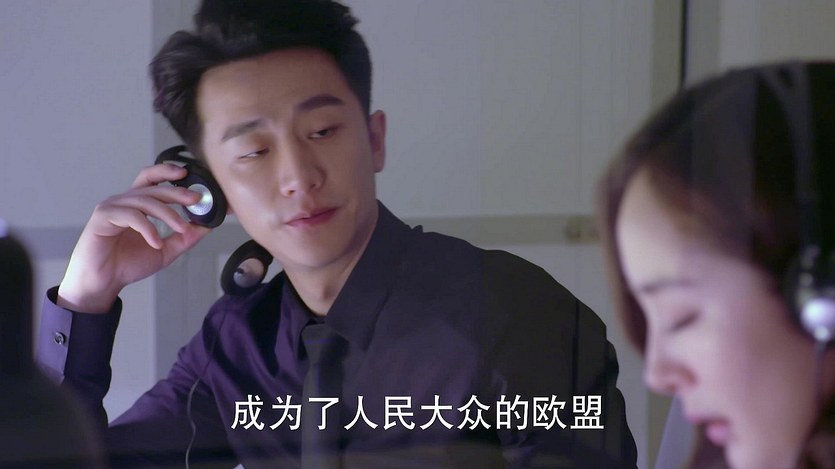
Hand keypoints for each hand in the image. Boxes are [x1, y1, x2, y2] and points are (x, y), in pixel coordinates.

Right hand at [57, 164, 211, 312]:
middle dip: (177, 192)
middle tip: (195, 200)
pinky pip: (131, 216)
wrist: (103, 283)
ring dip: (167, 214)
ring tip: (181, 229)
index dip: (167, 171)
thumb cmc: (128, 264)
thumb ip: (185, 238)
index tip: (187, 173)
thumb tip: (207, 226)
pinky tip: (156, 242)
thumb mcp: (165, 251)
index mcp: (137, 204)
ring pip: (145, 201)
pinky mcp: (102, 217)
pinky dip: (148, 228)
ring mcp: (112, 207)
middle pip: (153, 187)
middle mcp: (124, 201)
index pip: (151, 178)